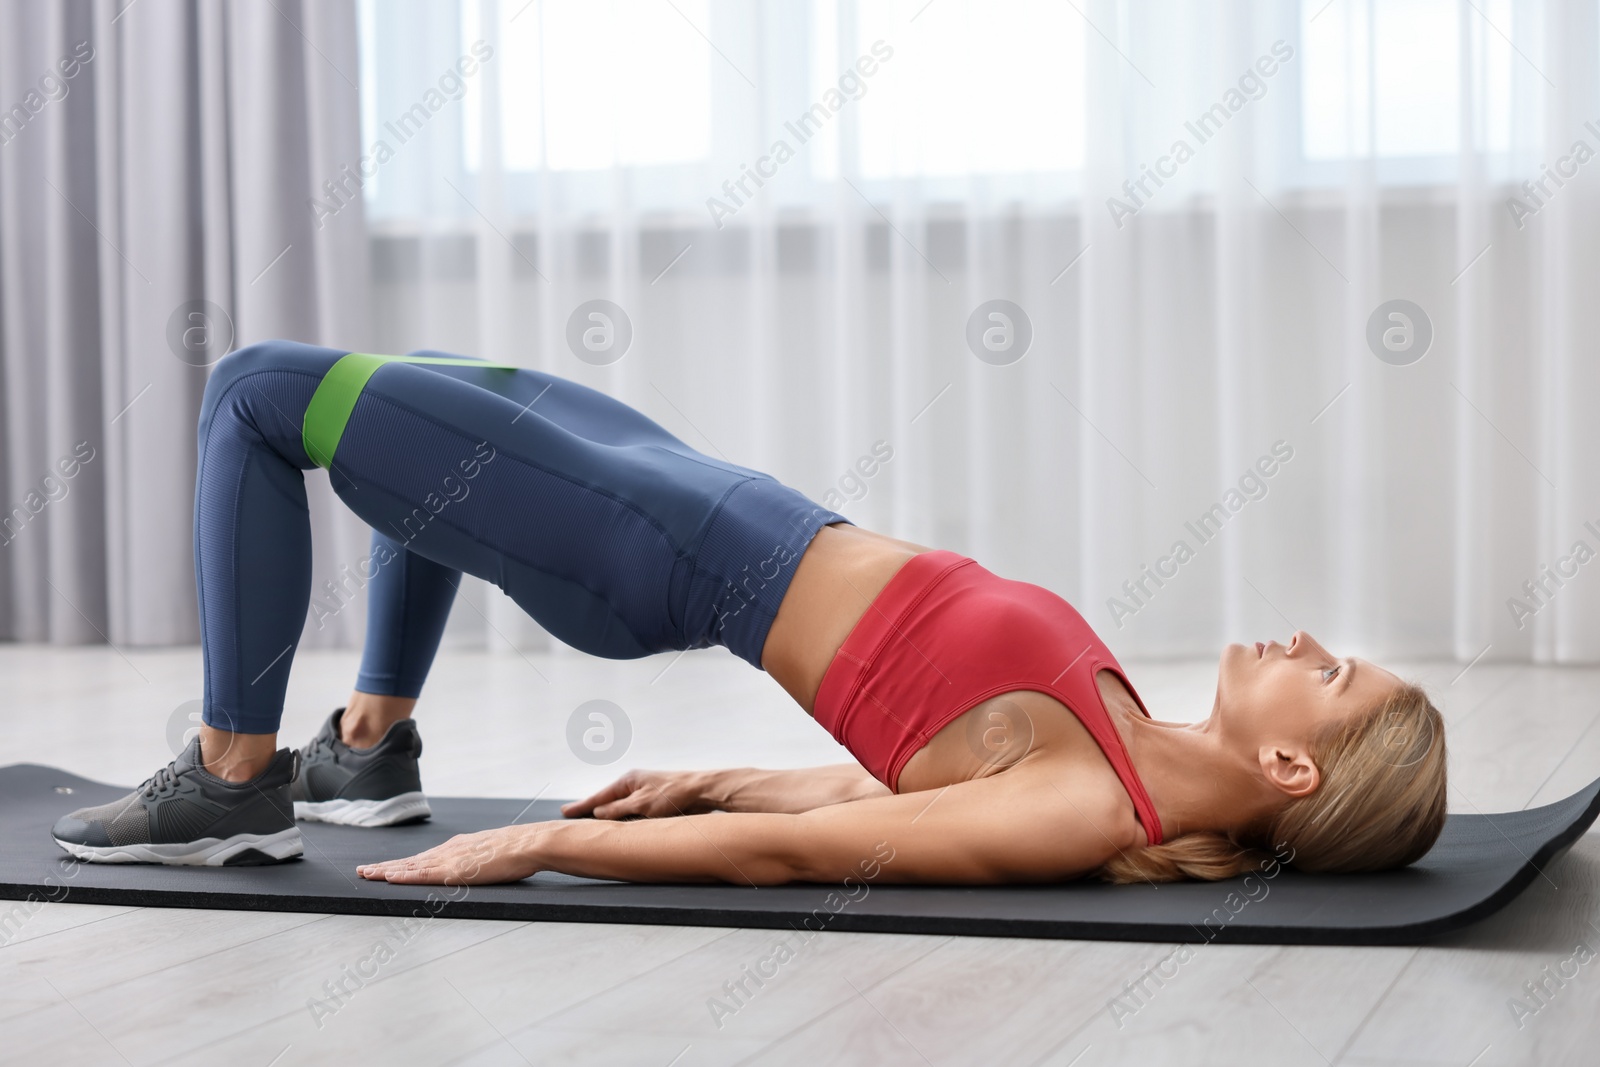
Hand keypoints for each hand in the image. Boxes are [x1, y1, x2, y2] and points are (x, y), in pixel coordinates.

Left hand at [356, 825, 537, 884]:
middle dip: (386, 866)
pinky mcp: (453, 871)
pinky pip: (422, 874)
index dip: (402, 863)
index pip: (423, 858)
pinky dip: (403, 875)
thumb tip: (477, 863)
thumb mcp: (492, 853)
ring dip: (386, 870)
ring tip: (366, 874)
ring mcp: (449, 859)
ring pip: (410, 866)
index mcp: (457, 847)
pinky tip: (388, 877)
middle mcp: (448, 850)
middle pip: (411, 860)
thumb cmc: (517, 850)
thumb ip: (479, 858)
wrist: (527, 844)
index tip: (385, 867)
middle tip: (364, 870)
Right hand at [560, 768, 712, 819]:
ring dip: (609, 816)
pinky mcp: (655, 802)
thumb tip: (598, 814)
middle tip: (572, 816)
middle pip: (608, 802)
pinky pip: (633, 812)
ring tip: (590, 822)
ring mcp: (645, 792)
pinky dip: (624, 819)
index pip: (599, 797)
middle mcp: (634, 784)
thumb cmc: (673, 794)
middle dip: (591, 810)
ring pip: (621, 808)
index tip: (564, 812)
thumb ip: (618, 810)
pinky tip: (621, 825)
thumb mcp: (641, 805)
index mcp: (628, 781)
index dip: (581, 806)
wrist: (702, 790)